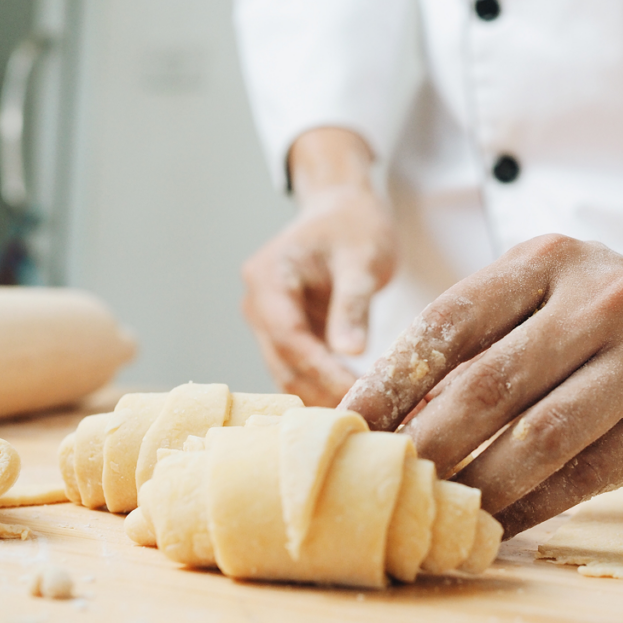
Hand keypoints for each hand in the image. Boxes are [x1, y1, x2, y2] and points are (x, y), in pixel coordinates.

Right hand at [242, 128, 395, 405]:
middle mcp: (257, 303)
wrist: (342, 208)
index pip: (290, 337)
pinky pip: (299, 366)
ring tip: (362, 414)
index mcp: (268, 279)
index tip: (356, 392)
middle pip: (284, 361)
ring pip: (288, 371)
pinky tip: (354, 398)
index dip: (321, 370)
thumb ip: (353, 304)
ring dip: (321, 393)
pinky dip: (323, 383)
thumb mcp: (361, 260)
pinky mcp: (285, 332)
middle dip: (322, 390)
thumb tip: (351, 352)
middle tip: (365, 415)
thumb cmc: (355, 225)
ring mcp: (266, 320)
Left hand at [342, 150, 622, 536]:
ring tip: (435, 509)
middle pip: (489, 384)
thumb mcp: (540, 292)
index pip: (450, 321)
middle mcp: (601, 300)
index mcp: (547, 259)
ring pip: (540, 437)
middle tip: (386, 479)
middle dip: (426, 442)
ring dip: (478, 483)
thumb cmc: (600, 308)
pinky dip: (534, 505)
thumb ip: (476, 341)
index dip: (390, 378)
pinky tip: (497, 523)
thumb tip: (392, 415)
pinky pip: (588, 474)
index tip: (348, 423)